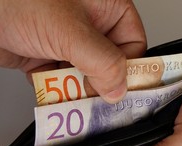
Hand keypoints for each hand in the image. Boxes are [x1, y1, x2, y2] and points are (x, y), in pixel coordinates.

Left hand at [0, 0, 145, 102]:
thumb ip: (102, 61)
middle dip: (101, 86)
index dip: (129, 71)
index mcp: (106, 9)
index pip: (133, 46)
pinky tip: (52, 92)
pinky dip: (58, 92)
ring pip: (87, 78)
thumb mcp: (68, 29)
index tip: (121, 92)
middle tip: (94, 99)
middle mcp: (90, 26)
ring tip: (69, 96)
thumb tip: (119, 89)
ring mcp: (68, 43)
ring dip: (78, 92)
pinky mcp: (48, 57)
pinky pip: (63, 83)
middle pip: (110, 66)